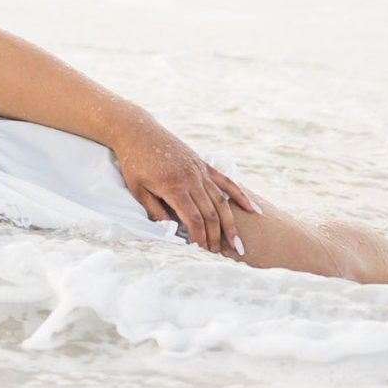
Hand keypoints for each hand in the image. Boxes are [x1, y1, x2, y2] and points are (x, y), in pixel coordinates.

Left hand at [109, 116, 256, 256]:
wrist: (138, 132)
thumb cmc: (134, 162)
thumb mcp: (137, 190)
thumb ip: (155, 211)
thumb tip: (171, 231)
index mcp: (174, 187)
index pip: (194, 219)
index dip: (200, 238)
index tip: (202, 252)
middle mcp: (191, 179)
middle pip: (210, 213)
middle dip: (216, 237)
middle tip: (219, 255)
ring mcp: (200, 170)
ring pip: (221, 201)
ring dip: (230, 223)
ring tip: (238, 243)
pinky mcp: (203, 164)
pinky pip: (226, 181)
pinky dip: (240, 195)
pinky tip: (253, 209)